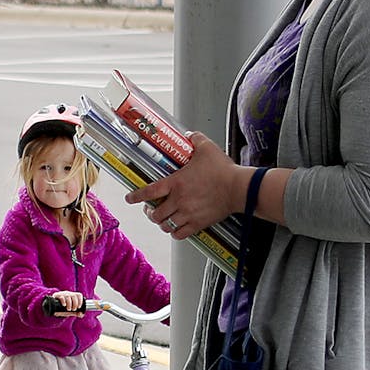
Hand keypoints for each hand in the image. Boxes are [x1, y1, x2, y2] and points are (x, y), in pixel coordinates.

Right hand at [44, 290, 84, 315]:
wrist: (54, 307)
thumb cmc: (64, 308)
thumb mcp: (71, 311)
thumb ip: (77, 313)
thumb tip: (81, 314)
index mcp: (73, 295)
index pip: (79, 295)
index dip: (80, 300)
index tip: (79, 307)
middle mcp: (68, 293)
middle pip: (74, 295)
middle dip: (75, 303)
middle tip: (73, 309)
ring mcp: (62, 294)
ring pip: (68, 296)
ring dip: (69, 303)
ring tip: (69, 309)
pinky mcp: (57, 295)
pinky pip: (61, 296)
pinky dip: (63, 301)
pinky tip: (64, 305)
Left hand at [126, 133, 245, 239]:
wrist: (238, 189)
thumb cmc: (223, 170)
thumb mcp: (207, 148)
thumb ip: (195, 139)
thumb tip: (190, 135)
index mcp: (176, 183)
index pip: (149, 191)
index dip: (136, 196)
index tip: (130, 198)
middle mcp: (179, 200)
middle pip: (155, 213)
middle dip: (150, 213)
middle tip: (150, 210)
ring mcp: (188, 214)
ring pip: (165, 225)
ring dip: (161, 223)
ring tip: (163, 220)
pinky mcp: (199, 223)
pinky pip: (180, 234)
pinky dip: (175, 233)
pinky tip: (176, 229)